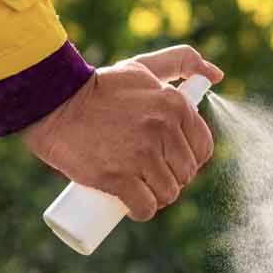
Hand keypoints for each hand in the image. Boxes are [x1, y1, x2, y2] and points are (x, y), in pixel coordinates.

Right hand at [22, 45, 223, 220]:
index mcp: (175, 106)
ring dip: (157, 199)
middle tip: (149, 175)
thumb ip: (181, 60)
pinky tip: (133, 207)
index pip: (202, 149)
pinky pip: (145, 207)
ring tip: (139, 189)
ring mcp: (141, 156)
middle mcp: (163, 130)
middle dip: (171, 179)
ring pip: (167, 194)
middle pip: (185, 174)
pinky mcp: (119, 177)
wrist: (55, 104)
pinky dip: (141, 212)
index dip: (187, 158)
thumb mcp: (143, 67)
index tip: (168, 159)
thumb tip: (218, 75)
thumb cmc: (102, 88)